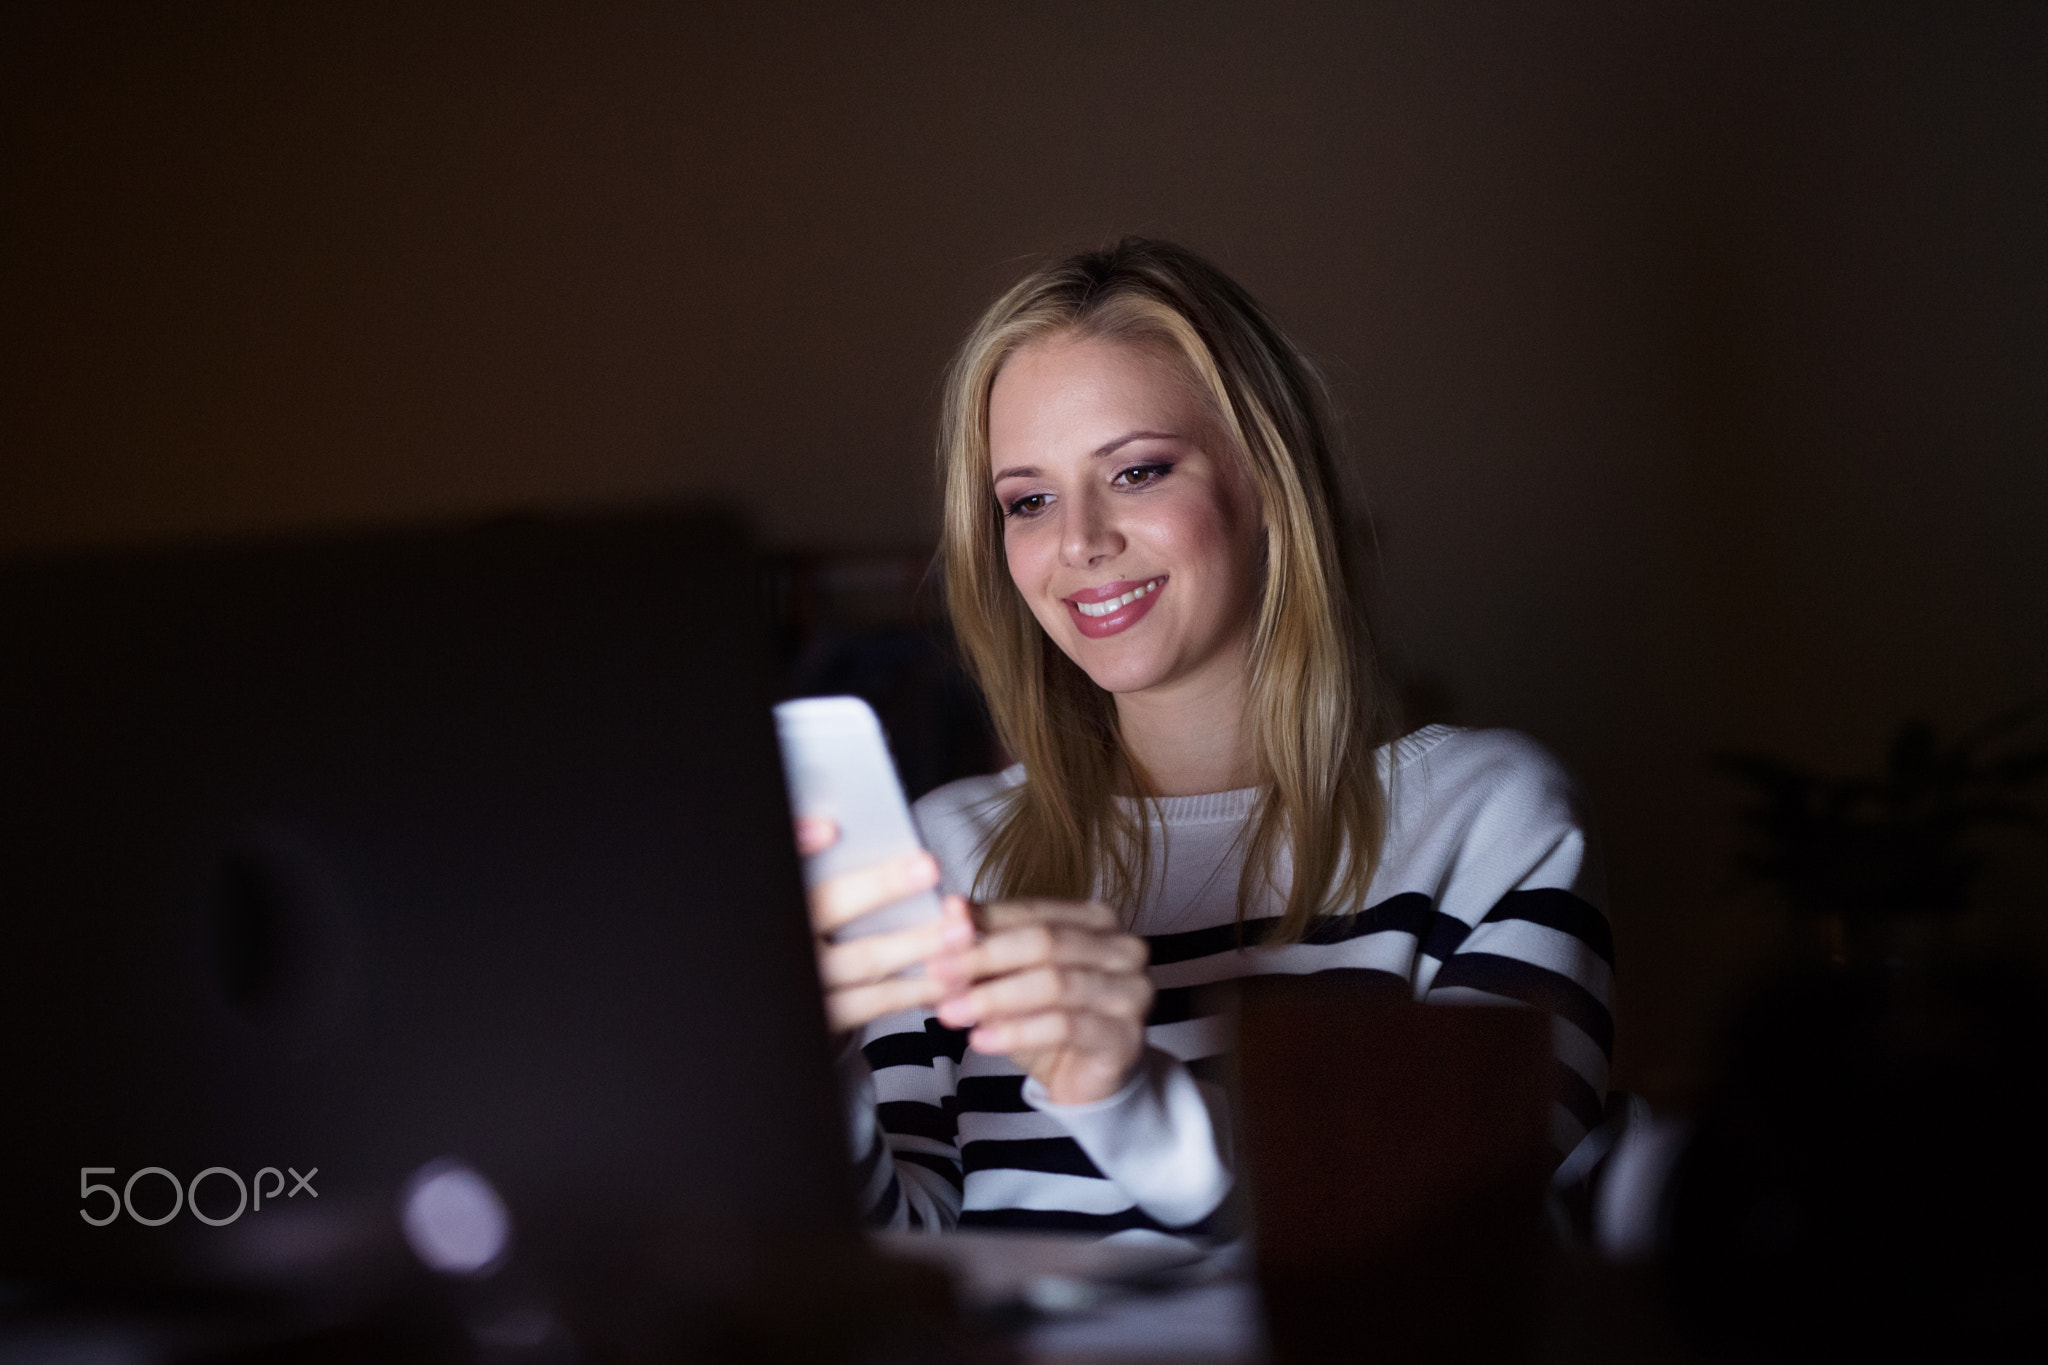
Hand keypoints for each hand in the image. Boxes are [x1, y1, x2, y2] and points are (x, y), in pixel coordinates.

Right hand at [795, 817, 975, 1033]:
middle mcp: (783, 943)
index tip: (830, 828)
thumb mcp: (809, 900)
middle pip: (827, 908)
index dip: (798, 844)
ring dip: (918, 943)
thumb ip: (824, 872)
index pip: (782, 866)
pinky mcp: (824, 1020)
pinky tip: (949, 973)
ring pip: (863, 960)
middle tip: (928, 867)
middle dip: (881, 887)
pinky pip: (875, 1003)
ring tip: (960, 929)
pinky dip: (916, 987)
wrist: (785, 1012)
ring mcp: (802, 986)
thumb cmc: (814, 929)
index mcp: (776, 902)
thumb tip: (852, 833)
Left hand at [929, 897, 1152, 1105]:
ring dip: (994, 998)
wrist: (1085, 1082)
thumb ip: (983, 948)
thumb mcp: (1008, 981)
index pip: (1032, 911)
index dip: (982, 923)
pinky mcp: (1125, 1036)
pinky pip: (1065, 1027)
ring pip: (1054, 984)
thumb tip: (948, 911)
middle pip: (1044, 942)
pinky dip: (1017, 1032)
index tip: (934, 937)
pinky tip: (981, 1040)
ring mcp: (1131, 991)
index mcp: (1096, 920)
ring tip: (951, 1012)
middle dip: (984, 958)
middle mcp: (1122, 948)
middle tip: (937, 974)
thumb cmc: (1046, 1020)